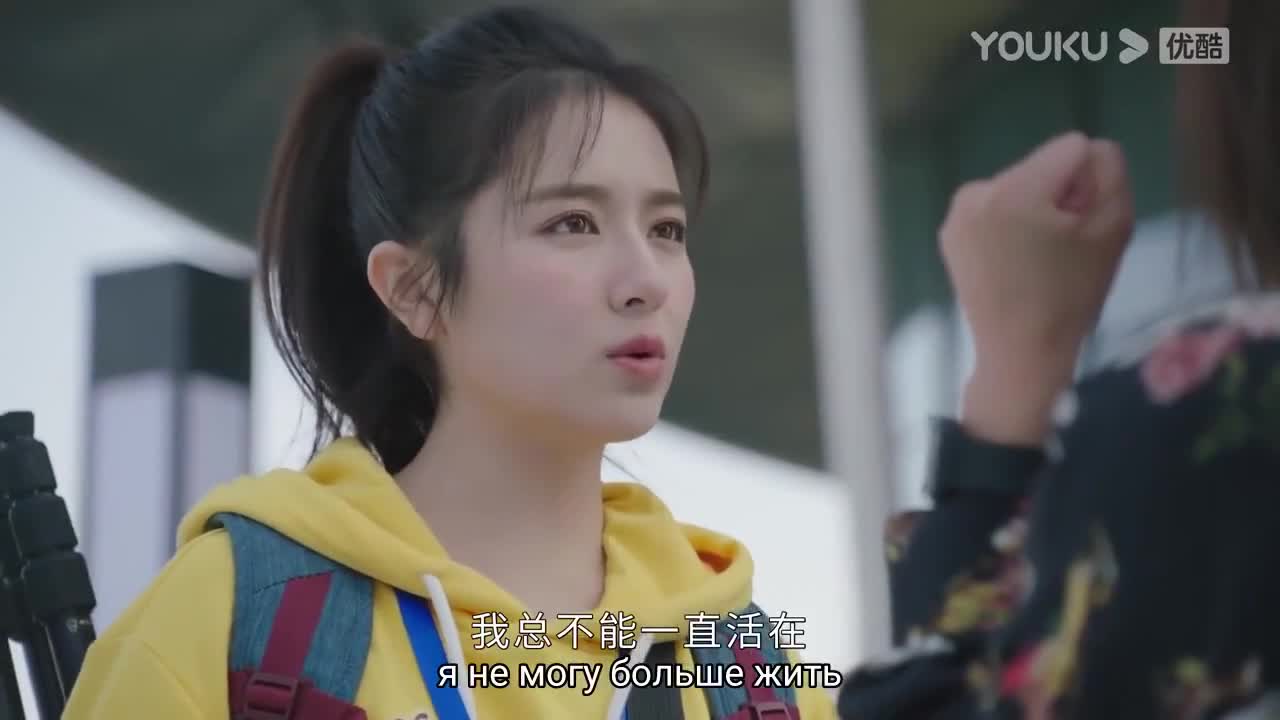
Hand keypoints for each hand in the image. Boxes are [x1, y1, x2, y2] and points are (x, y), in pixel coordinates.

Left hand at [940, 132, 1134, 443]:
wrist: (1020, 353)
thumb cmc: (1071, 295)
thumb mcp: (1112, 228)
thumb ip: (1110, 174)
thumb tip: (1092, 151)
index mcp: (1014, 189)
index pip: (1073, 147)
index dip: (1089, 183)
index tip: (1080, 225)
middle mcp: (976, 191)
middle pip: (1042, 167)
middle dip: (1059, 196)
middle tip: (1061, 248)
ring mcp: (957, 213)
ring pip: (1020, 186)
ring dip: (1035, 211)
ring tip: (1038, 258)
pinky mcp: (951, 233)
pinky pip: (996, 208)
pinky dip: (1011, 225)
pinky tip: (1016, 263)